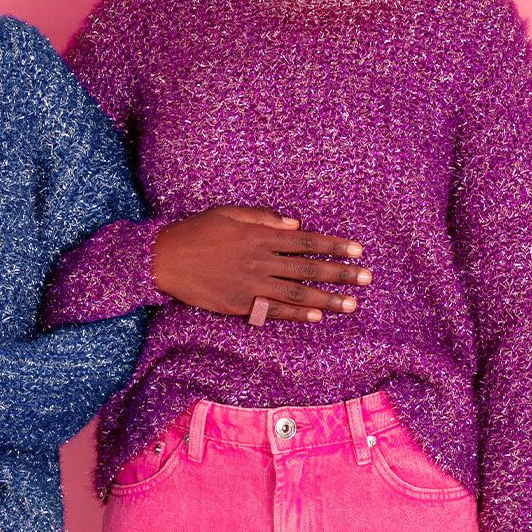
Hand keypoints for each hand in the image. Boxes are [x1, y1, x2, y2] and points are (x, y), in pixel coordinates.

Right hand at [148, 206, 370, 322]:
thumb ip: (263, 217)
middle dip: (341, 274)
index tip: (358, 250)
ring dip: (326, 299)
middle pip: (308, 269)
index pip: (307, 242)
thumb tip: (294, 224)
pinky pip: (272, 310)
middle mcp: (260, 260)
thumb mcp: (229, 213)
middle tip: (367, 278)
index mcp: (260, 236)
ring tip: (351, 304)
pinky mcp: (239, 304)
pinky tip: (316, 317)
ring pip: (296, 293)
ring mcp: (250, 284)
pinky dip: (295, 314)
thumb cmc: (196, 231)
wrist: (165, 258)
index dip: (334, 246)